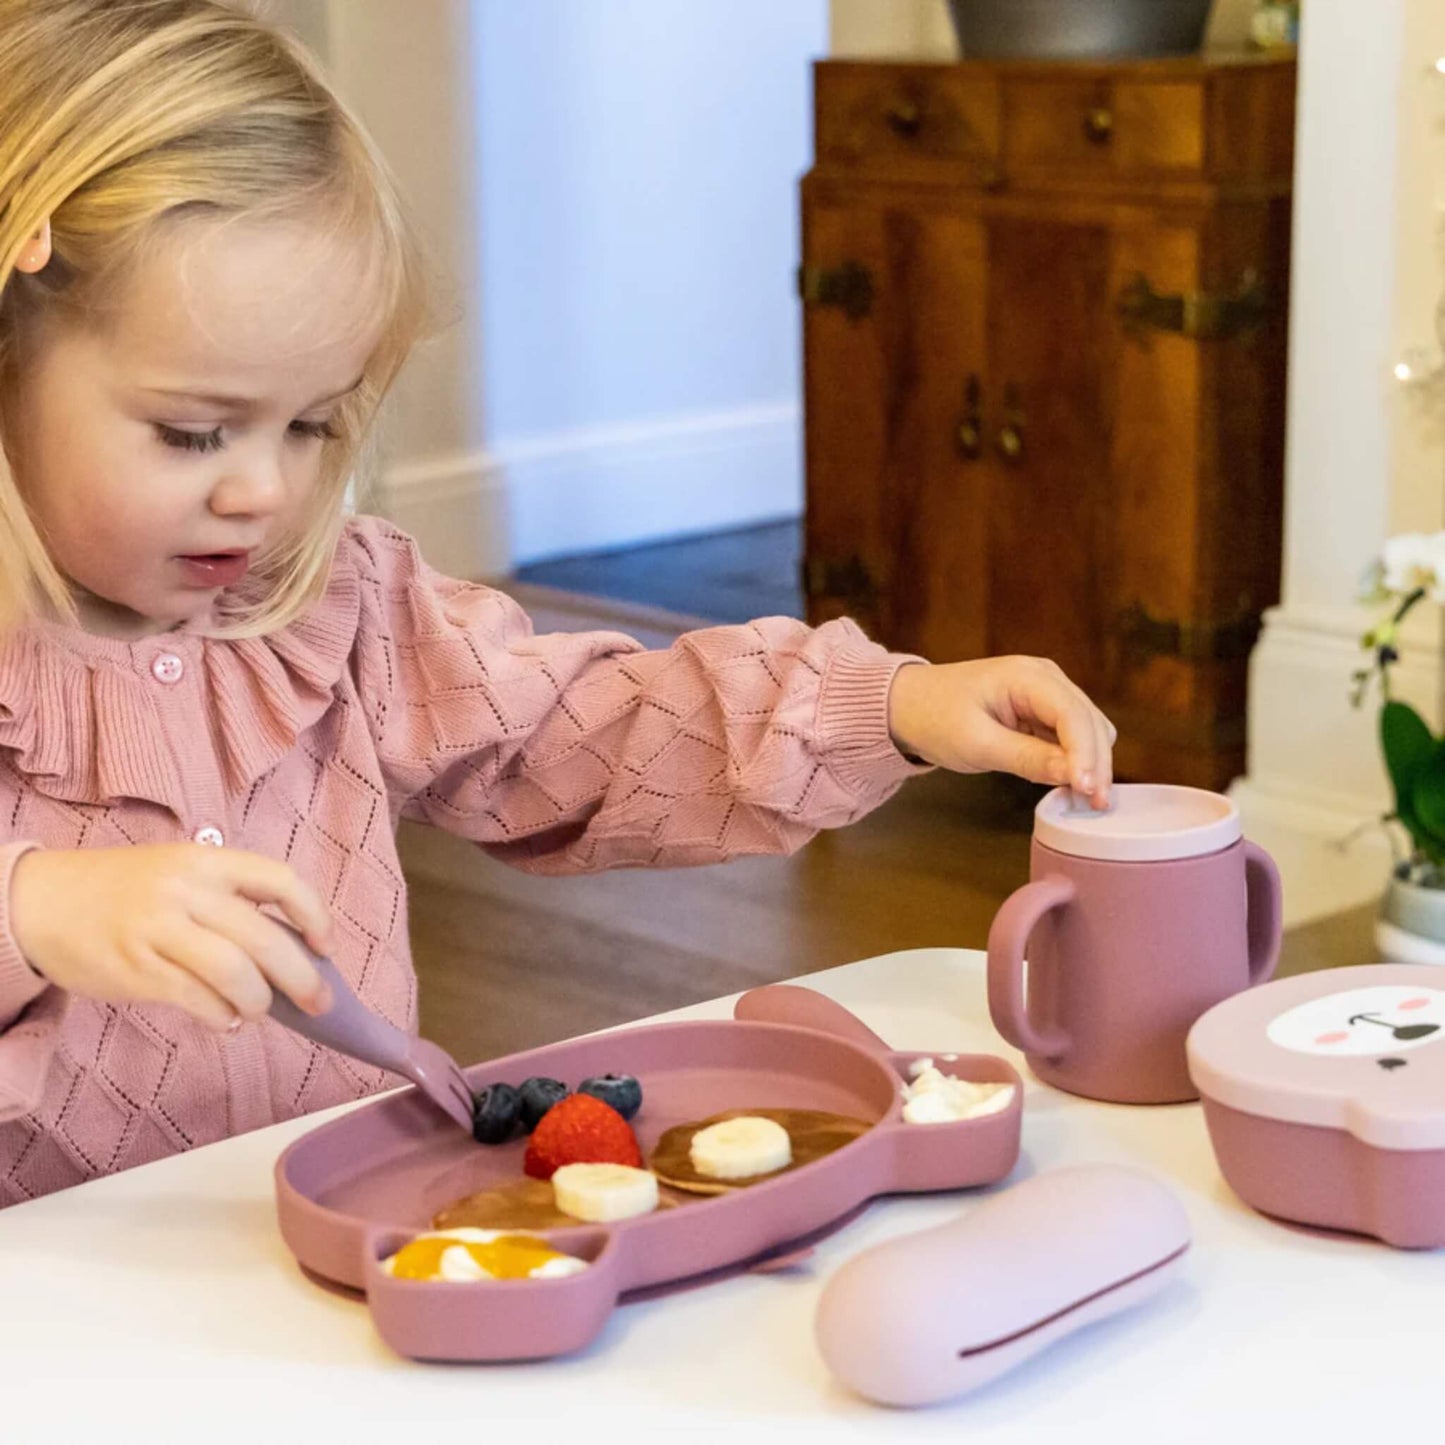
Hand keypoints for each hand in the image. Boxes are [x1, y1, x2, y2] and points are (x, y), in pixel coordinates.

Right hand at [11, 845, 333, 1031]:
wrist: (42, 902)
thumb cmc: (126, 891)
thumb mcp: (180, 874)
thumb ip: (230, 902)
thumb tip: (293, 951)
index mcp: (207, 861)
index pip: (280, 881)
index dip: (315, 915)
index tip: (327, 947)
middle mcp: (187, 890)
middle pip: (264, 938)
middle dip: (302, 976)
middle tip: (319, 1002)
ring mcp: (160, 930)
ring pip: (234, 972)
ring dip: (259, 1001)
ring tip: (259, 1011)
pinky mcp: (137, 969)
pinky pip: (197, 999)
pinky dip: (222, 1016)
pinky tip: (226, 1020)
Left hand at [887, 657, 1115, 808]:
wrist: (908, 706)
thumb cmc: (934, 718)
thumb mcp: (977, 744)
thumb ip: (1028, 759)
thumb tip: (1074, 777)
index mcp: (1027, 676)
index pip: (1073, 715)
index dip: (1086, 755)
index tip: (1087, 791)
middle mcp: (1046, 678)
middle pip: (1090, 722)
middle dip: (1096, 764)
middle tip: (1095, 806)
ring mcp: (1047, 693)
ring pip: (1088, 731)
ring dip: (1091, 764)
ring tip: (1087, 802)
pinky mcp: (1042, 711)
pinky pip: (1071, 737)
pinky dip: (1076, 761)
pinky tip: (1072, 786)